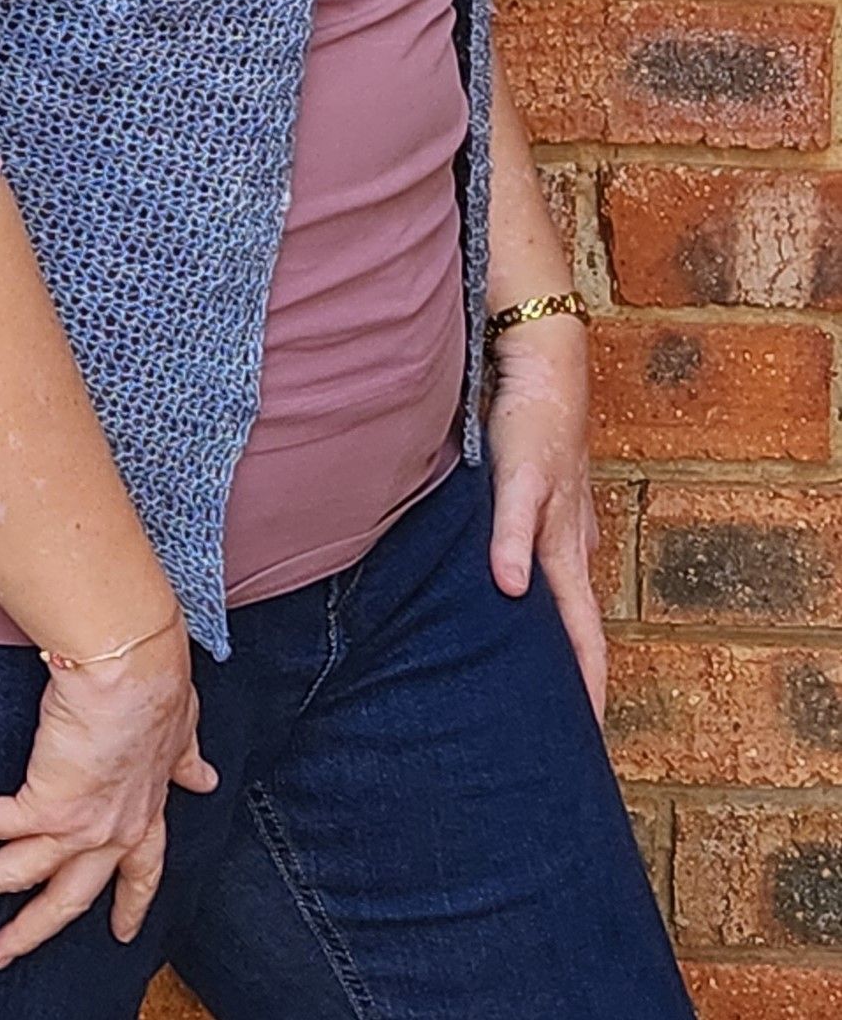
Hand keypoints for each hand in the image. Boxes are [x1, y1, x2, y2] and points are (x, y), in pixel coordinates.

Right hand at [0, 608, 218, 969]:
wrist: (132, 660)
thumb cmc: (156, 680)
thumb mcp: (182, 727)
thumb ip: (186, 757)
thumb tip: (204, 776)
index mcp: (146, 810)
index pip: (142, 871)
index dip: (132, 902)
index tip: (123, 930)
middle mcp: (113, 829)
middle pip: (70, 898)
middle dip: (32, 928)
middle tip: (3, 952)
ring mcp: (80, 825)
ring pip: (16, 874)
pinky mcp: (45, 804)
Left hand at [485, 312, 605, 719]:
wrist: (544, 365)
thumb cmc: (530, 421)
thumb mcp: (516, 478)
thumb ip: (510, 532)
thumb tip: (510, 590)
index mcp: (564, 548)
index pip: (581, 633)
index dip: (586, 683)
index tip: (588, 733)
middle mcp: (570, 543)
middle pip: (577, 621)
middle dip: (576, 670)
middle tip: (565, 720)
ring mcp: (564, 523)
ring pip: (564, 592)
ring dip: (559, 632)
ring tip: (542, 671)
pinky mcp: (548, 503)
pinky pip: (547, 561)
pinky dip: (542, 590)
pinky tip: (522, 595)